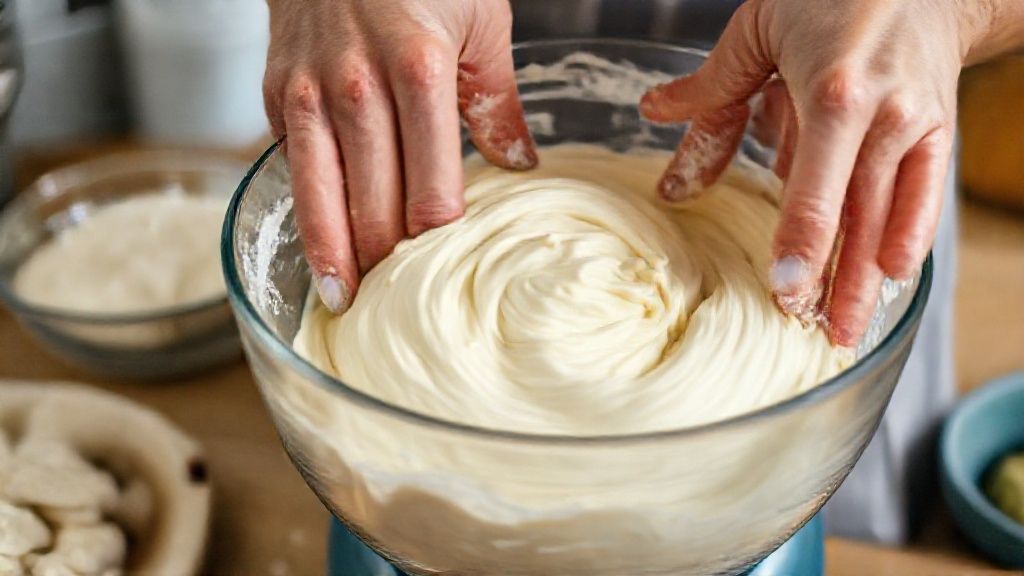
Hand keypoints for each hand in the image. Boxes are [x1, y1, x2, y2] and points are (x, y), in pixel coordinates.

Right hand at [264, 0, 536, 312]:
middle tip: (398, 307)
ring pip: (320, 197)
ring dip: (333, 255)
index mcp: (418, 72)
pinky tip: (318, 247)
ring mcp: (308, 94)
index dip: (437, 244)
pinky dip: (306, 211)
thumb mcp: (481, 20)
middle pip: (373, 204)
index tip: (445, 276)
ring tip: (341, 300)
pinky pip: (294, 167)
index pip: (430, 189)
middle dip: (388, 263)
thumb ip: (497, 101)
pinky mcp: (276, 95)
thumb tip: (520, 165)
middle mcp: (356, 88)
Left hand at [640, 0, 1016, 345]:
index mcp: (833, 92)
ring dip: (867, 280)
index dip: (800, 245)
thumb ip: (712, 85)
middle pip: (854, 218)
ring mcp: (914, 129)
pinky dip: (910, 239)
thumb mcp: (760, 30)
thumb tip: (652, 111)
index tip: (783, 293)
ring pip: (888, 219)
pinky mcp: (938, 134)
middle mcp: (881, 117)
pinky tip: (892, 279)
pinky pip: (925, 197)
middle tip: (812, 337)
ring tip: (844, 331)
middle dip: (834, 282)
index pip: (815, 188)